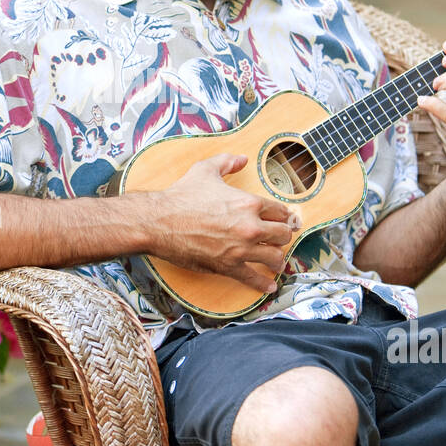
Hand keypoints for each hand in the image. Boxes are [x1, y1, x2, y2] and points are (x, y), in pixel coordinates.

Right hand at [144, 151, 301, 292]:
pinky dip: (263, 284)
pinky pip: (253, 278)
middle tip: (281, 238)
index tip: (285, 220)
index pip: (280, 211)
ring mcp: (241, 249)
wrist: (160, 221)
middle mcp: (250, 226)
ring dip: (277, 259)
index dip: (284, 216)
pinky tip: (269, 286)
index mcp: (249, 202)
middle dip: (283, 236)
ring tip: (277, 261)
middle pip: (283, 235)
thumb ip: (227, 162)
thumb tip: (241, 158)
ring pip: (274, 257)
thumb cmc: (181, 196)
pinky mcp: (228, 266)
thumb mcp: (205, 170)